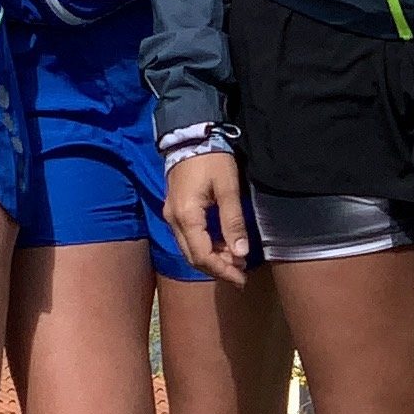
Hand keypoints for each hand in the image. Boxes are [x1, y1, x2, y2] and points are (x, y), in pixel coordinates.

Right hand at [164, 150, 252, 289]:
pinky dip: (205, 247)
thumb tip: (240, 254)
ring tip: (236, 262)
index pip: (202, 255)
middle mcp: (173, 220)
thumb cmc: (211, 159)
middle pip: (193, 257)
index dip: (222, 270)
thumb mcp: (228, 188)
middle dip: (217, 269)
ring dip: (211, 259)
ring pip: (189, 249)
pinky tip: (222, 245)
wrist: (190, 135)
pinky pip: (187, 238)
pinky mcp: (174, 210)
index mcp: (186, 216)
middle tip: (241, 275)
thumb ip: (233, 222)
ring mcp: (171, 215)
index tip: (242, 278)